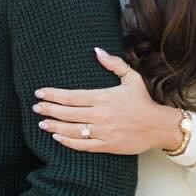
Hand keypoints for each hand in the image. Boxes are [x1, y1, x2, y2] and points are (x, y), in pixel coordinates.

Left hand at [33, 48, 184, 154]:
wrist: (159, 126)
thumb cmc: (143, 101)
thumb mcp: (132, 78)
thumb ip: (114, 64)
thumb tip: (97, 50)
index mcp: (103, 97)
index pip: (71, 96)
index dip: (53, 95)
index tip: (40, 93)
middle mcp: (100, 115)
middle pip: (67, 113)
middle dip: (48, 110)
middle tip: (36, 108)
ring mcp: (103, 131)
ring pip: (72, 130)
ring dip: (54, 127)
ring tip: (42, 124)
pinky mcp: (107, 145)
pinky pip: (83, 145)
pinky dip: (68, 142)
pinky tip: (57, 138)